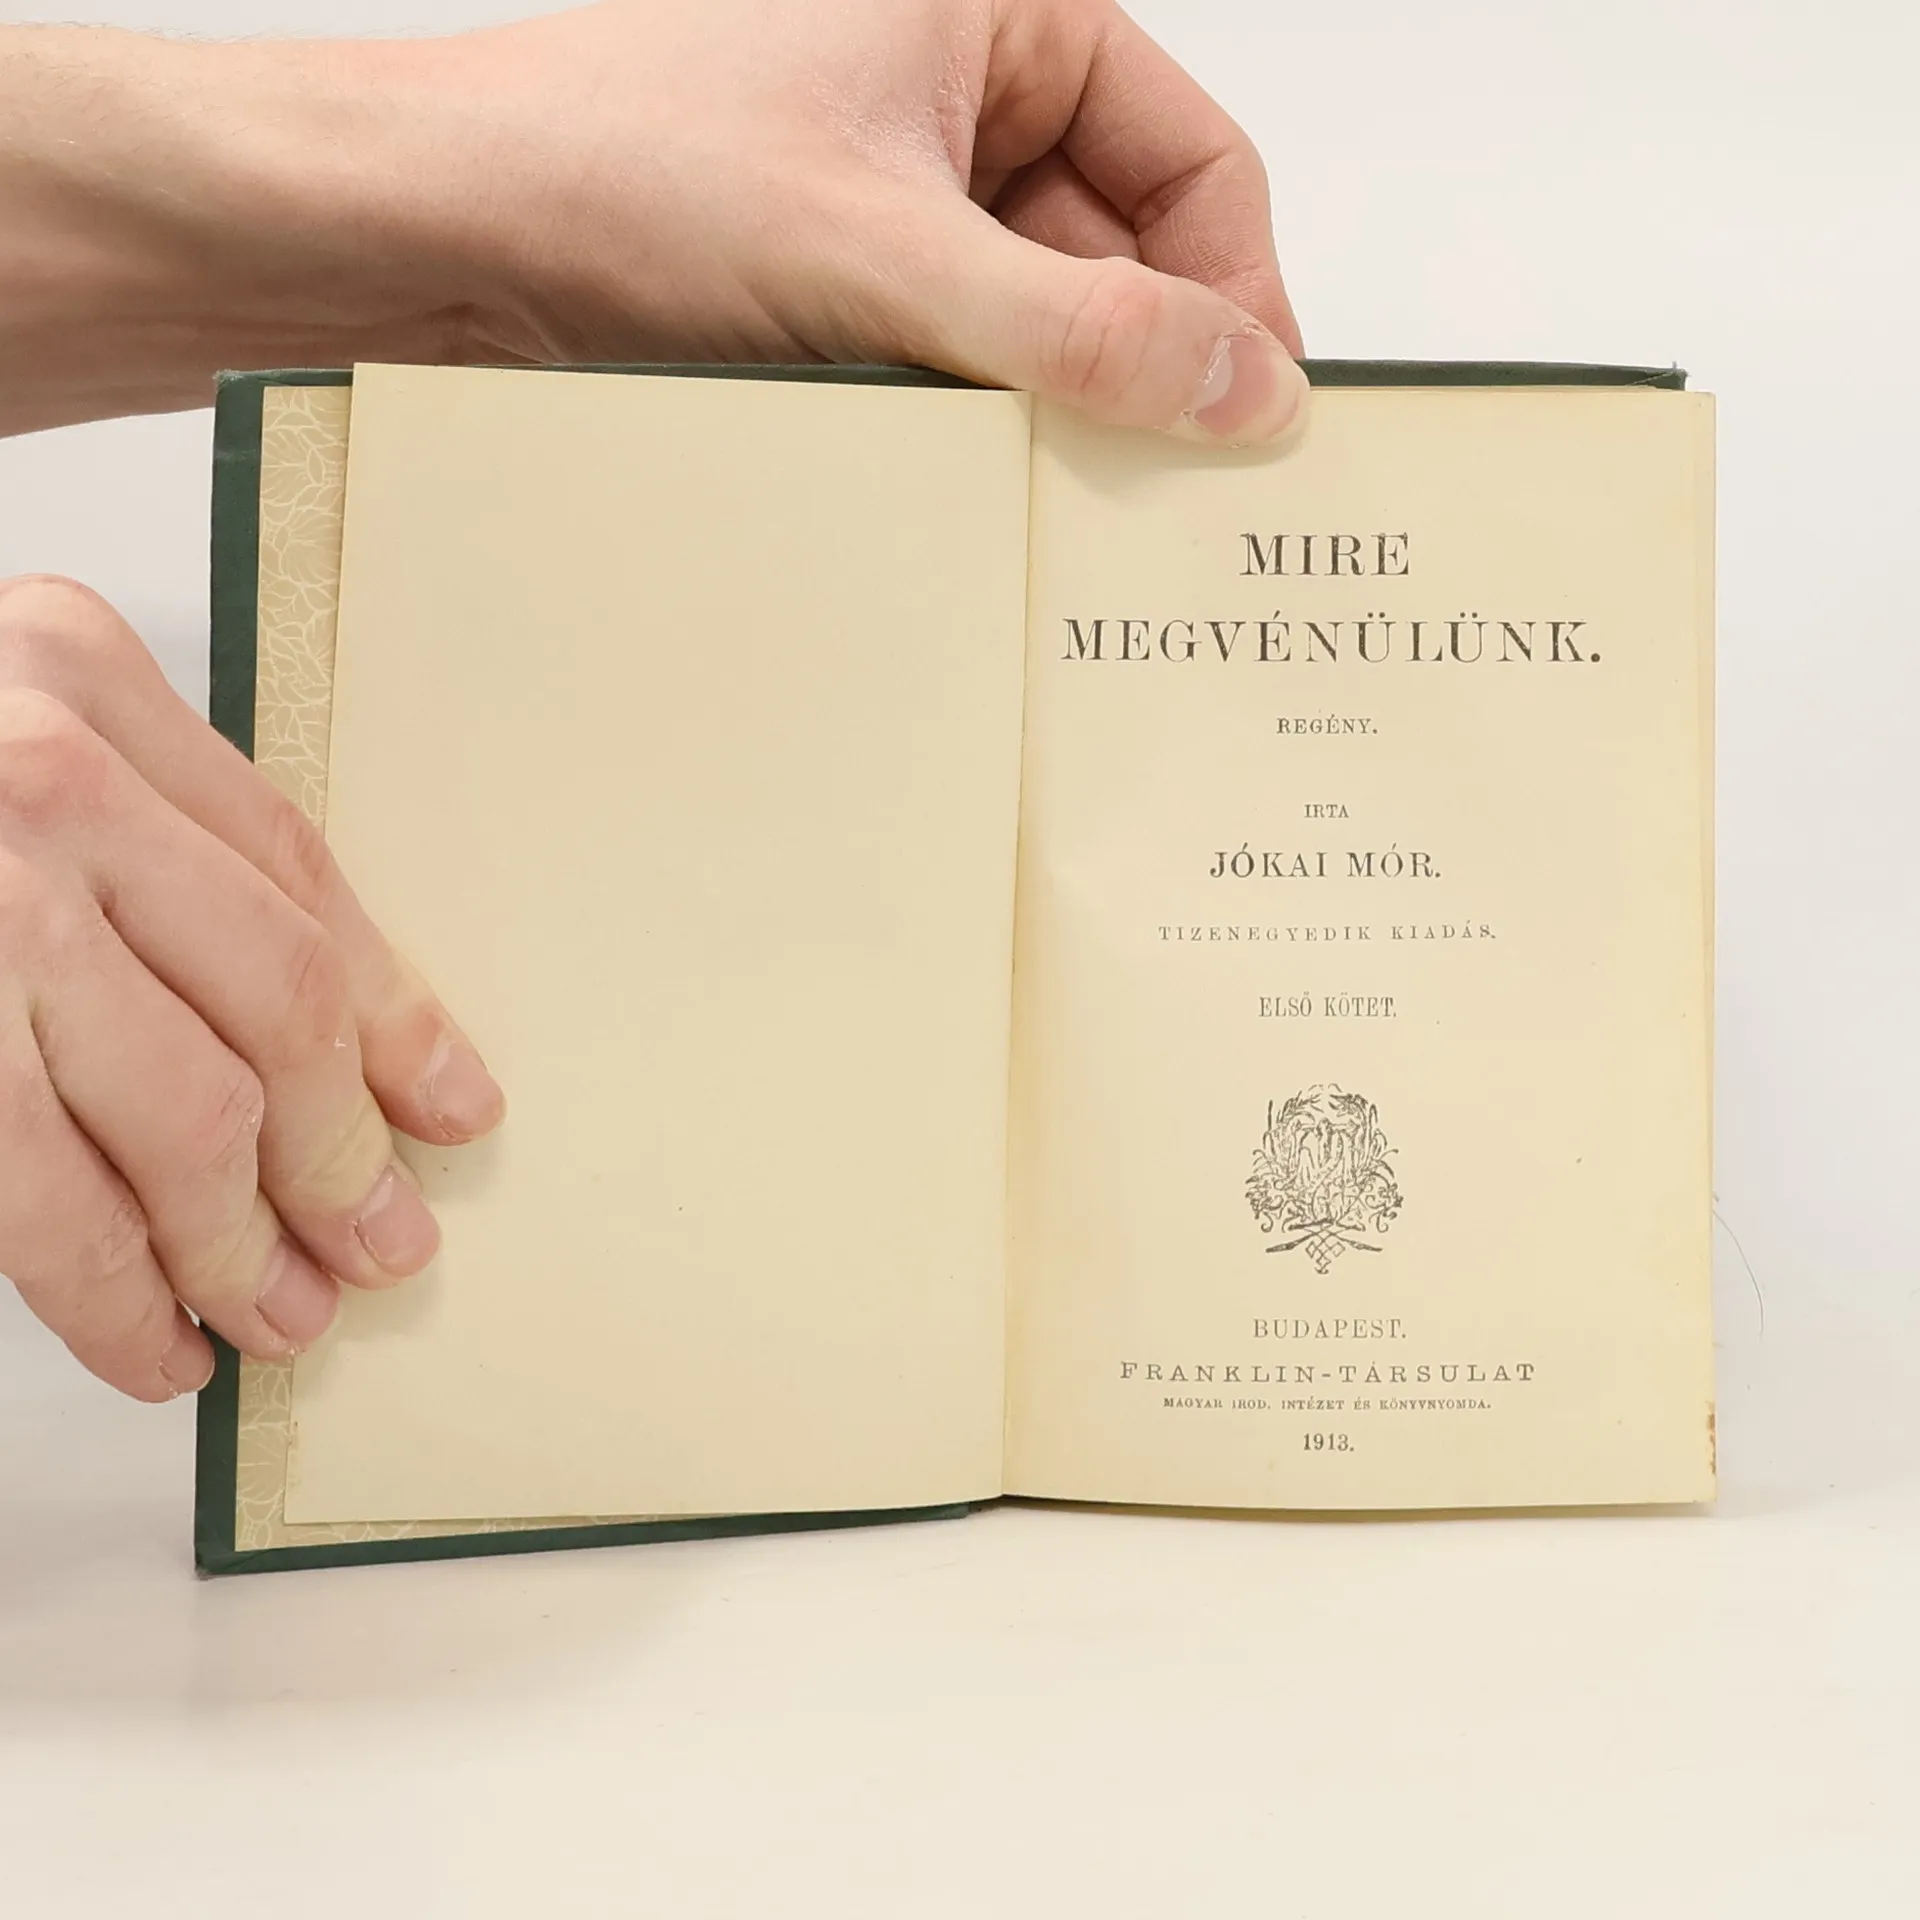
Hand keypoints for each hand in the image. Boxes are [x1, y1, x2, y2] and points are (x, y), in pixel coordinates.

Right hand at [0, 577, 504, 1400]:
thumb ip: (140, 838)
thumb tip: (331, 1039)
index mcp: (74, 672)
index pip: (300, 878)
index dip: (398, 1015)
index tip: (452, 1110)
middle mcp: (28, 772)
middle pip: (276, 1004)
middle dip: (339, 1155)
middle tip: (378, 1248)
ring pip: (181, 1114)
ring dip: (243, 1244)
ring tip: (279, 1317)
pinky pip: (32, 1195)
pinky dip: (111, 1291)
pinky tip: (153, 1342)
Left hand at [425, 0, 1306, 441]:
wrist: (431, 234)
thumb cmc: (617, 172)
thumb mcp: (882, 256)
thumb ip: (1077, 328)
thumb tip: (1241, 386)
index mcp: (997, 13)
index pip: (1193, 161)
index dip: (1235, 294)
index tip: (1247, 422)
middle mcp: (955, 89)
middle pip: (1123, 248)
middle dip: (1138, 366)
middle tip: (1162, 494)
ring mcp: (894, 186)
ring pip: (1037, 313)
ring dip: (1046, 405)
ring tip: (1050, 495)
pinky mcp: (837, 272)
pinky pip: (955, 352)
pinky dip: (972, 420)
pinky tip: (966, 483)